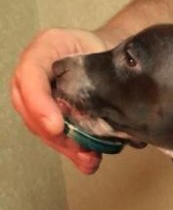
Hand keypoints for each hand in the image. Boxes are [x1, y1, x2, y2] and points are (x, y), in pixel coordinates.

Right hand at [10, 27, 108, 174]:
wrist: (106, 56)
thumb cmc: (99, 51)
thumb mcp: (96, 47)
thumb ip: (96, 68)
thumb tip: (106, 105)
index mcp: (42, 52)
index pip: (30, 76)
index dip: (40, 104)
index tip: (56, 126)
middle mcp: (33, 77)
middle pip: (30, 110)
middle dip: (54, 134)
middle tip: (79, 148)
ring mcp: (38, 98)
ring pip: (41, 128)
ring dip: (65, 147)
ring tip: (88, 157)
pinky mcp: (51, 116)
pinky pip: (55, 138)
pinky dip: (73, 153)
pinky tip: (88, 162)